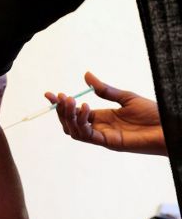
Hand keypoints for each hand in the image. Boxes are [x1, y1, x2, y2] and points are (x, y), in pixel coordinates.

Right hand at [45, 72, 165, 155]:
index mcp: (101, 117)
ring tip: (70, 101)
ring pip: (74, 131)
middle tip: (61, 96)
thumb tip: (86, 75)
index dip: (60, 105)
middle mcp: (99, 128)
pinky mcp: (110, 143)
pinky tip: (85, 108)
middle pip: (69, 123)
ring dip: (68, 116)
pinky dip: (82, 123)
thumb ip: (104, 89)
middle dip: (61, 110)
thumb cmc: (153, 114)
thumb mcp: (126, 97)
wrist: (170, 127)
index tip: (49, 94)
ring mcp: (103, 136)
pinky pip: (88, 136)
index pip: (74, 112)